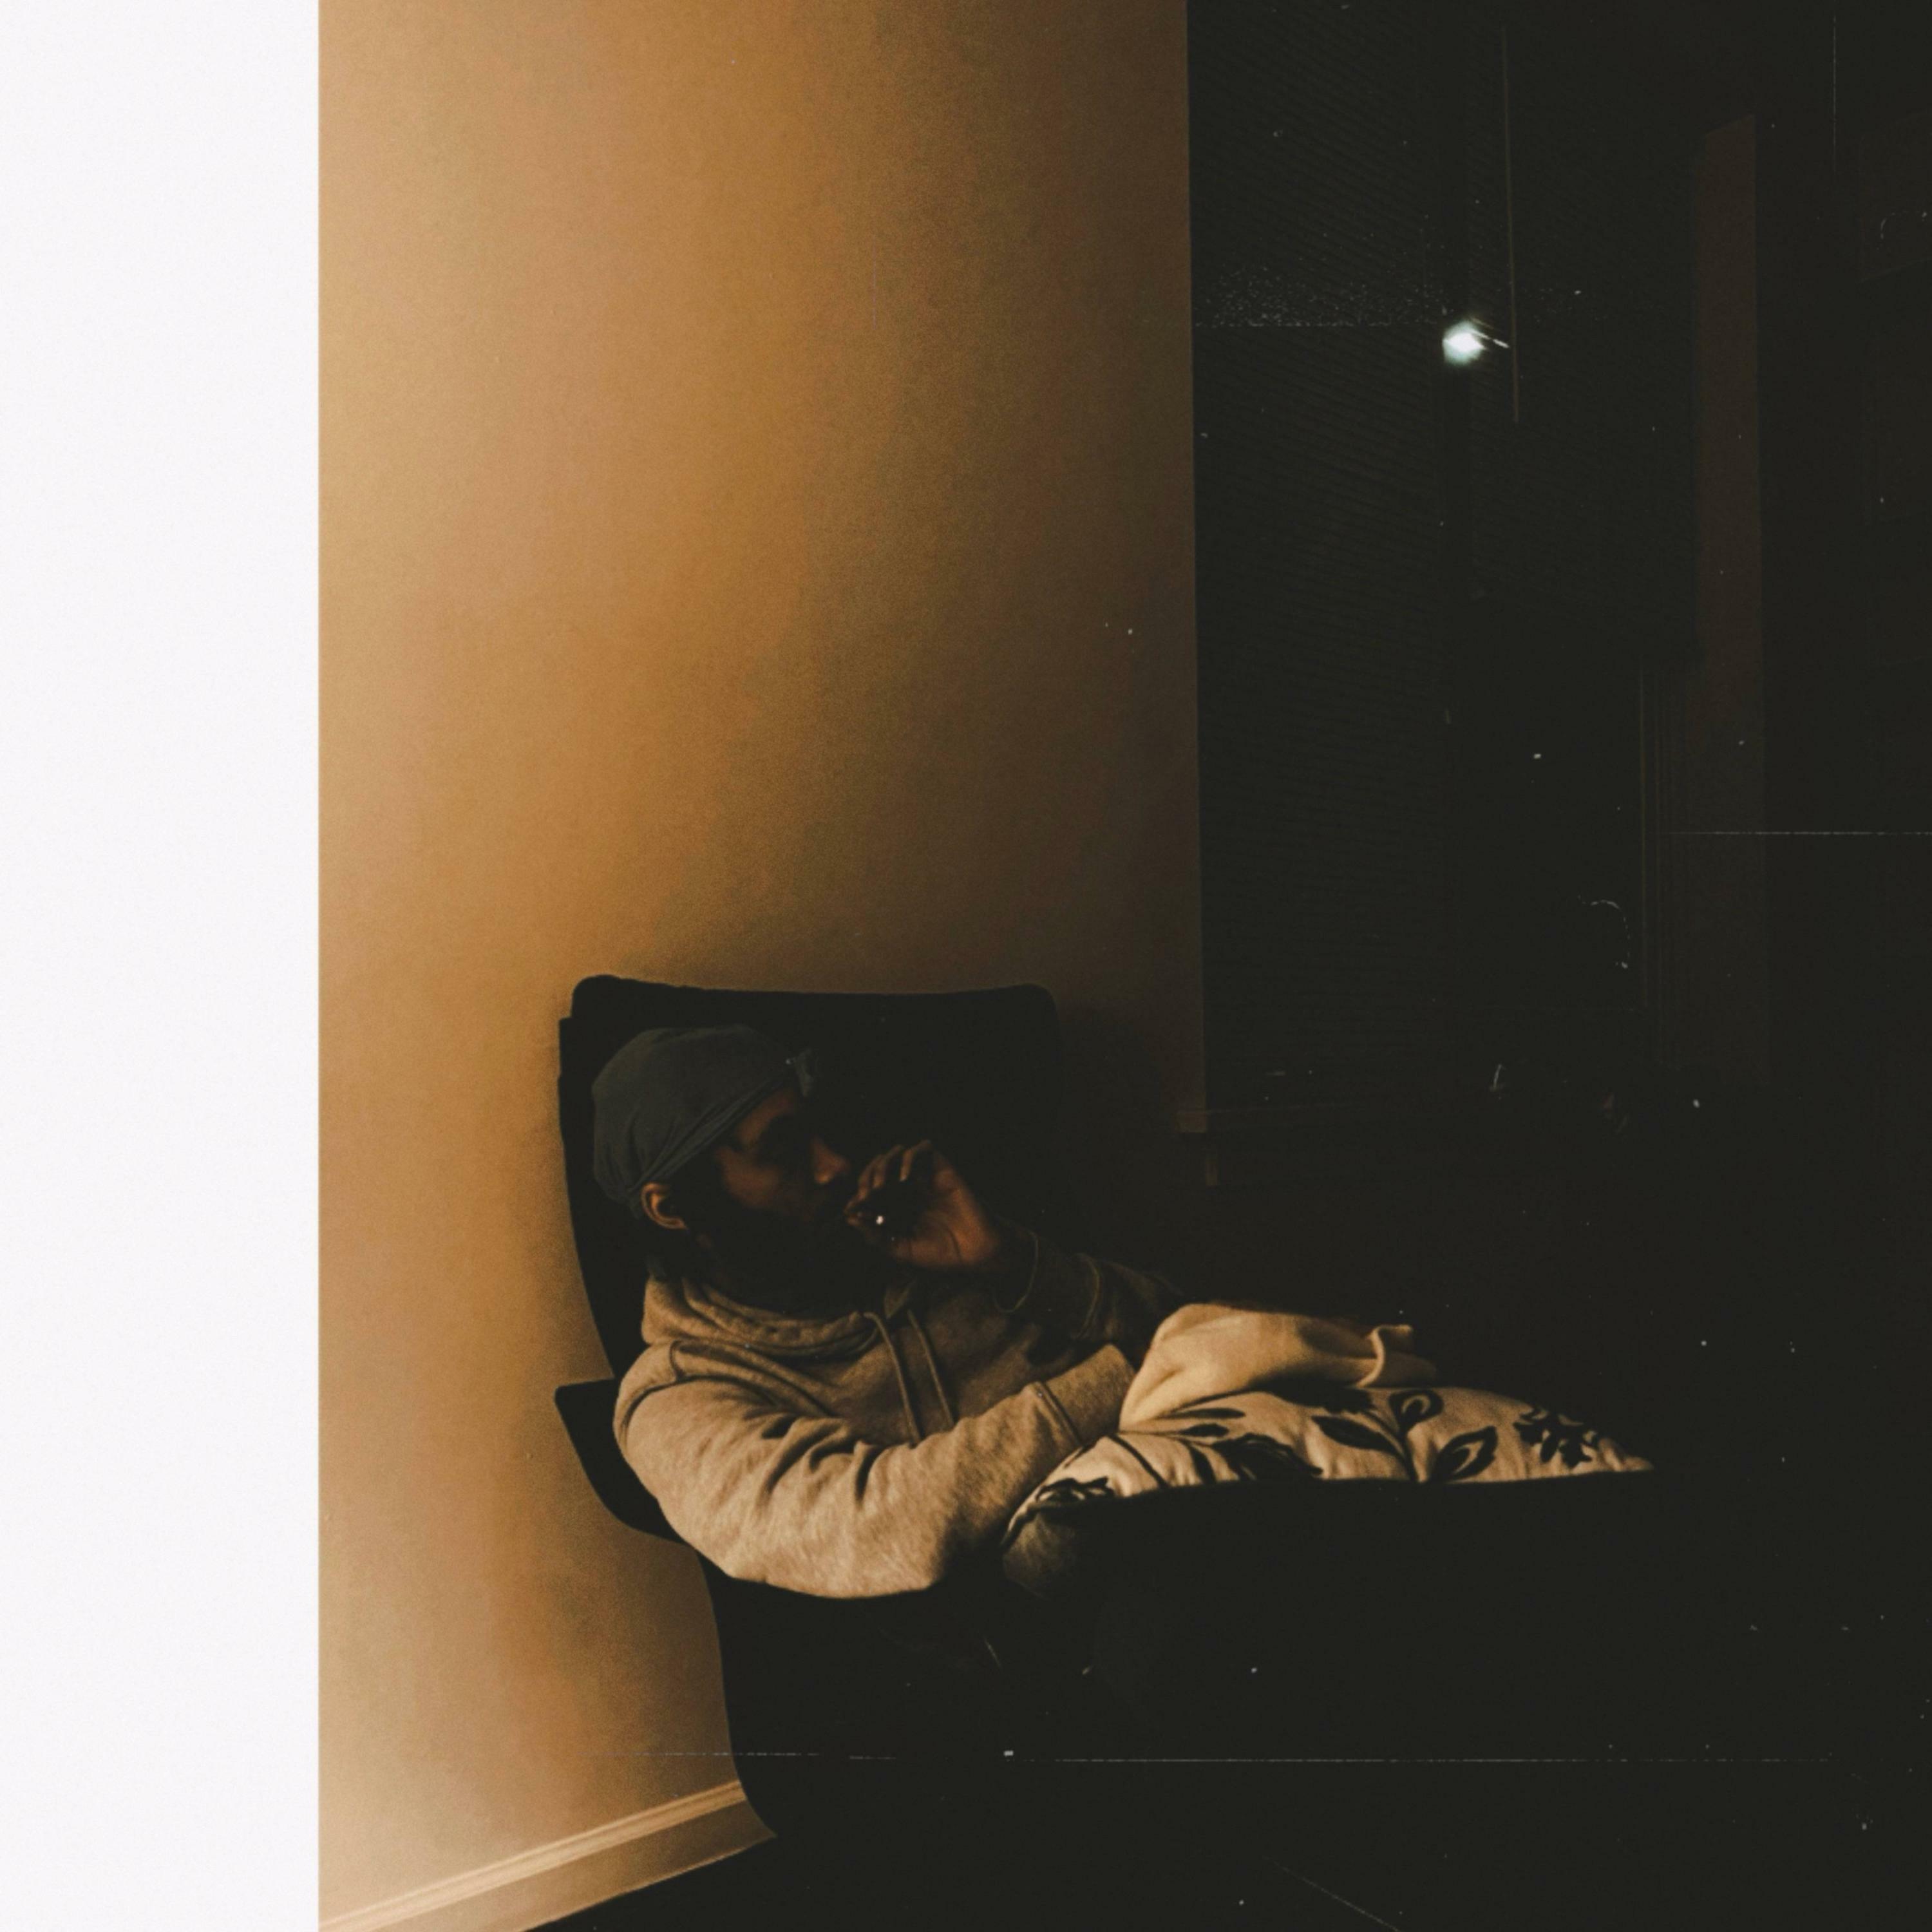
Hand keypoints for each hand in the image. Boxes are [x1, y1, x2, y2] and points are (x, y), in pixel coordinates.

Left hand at [843, 1140, 1012, 1272]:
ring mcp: (924, 1177)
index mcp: (896, 1206)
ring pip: (895, 1154)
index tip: (850, 1210)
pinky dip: (909, 1158)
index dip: (856, 1197)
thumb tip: (850, 1218)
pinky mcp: (941, 1169)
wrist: (975, 1252)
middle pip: (877, 1169)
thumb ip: (876, 1236)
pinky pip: (922, 1149)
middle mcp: (907, 1188)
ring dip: (882, 1166)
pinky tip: (905, 1178)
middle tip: (864, 1198)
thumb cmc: (941, 1253)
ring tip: (880, 1187)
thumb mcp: (901, 1250)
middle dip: (865, 1181)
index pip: (869, 1191)